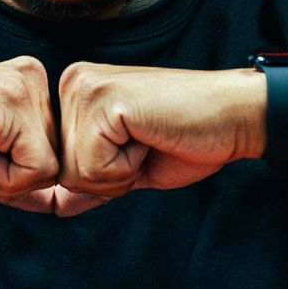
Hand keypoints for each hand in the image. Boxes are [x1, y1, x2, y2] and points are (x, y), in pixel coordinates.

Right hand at [0, 57, 105, 216]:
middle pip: (56, 161)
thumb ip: (24, 181)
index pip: (53, 152)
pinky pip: (37, 169)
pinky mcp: (11, 104)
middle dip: (10, 176)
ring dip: (3, 177)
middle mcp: (31, 76)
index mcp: (27, 83)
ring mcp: (23, 86)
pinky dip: (0, 177)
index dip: (12, 173)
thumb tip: (63, 204)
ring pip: (50, 168)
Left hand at [57, 62, 265, 199]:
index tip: (139, 146)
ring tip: (148, 138)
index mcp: (76, 93)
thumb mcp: (130, 167)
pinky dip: (127, 168)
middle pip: (62, 172)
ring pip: (73, 173)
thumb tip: (54, 206)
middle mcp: (72, 82)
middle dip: (109, 177)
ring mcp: (85, 88)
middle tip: (147, 143)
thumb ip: (90, 183)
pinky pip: (92, 168)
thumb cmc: (189, 138)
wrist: (234, 118)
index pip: (58, 165)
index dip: (103, 177)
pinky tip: (150, 135)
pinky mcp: (103, 100)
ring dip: (119, 173)